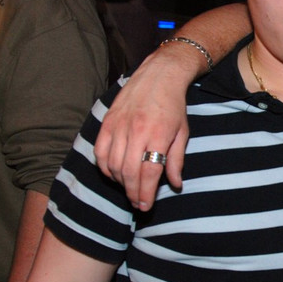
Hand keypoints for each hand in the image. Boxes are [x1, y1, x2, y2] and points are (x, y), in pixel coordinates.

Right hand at [93, 46, 195, 209]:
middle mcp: (136, 131)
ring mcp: (119, 126)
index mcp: (158, 135)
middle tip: (137, 203)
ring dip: (120, 182)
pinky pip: (100, 152)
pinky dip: (105, 167)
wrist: (158, 76)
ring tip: (129, 190)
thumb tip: (175, 185)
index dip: (146, 193)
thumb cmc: (174, 106)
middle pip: (129, 172)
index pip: (149, 172)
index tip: (145, 206)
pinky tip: (114, 174)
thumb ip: (176, 160)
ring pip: (113, 164)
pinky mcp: (107, 121)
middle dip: (133, 192)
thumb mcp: (182, 133)